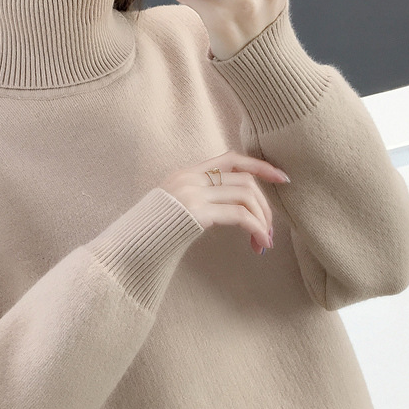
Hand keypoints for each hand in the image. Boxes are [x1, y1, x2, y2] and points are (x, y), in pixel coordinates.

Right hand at [158, 149, 290, 253]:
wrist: (126, 250)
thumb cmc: (149, 236)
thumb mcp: (171, 209)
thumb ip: (195, 200)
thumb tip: (225, 207)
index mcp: (185, 174)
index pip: (231, 158)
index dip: (260, 165)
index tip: (282, 178)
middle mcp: (189, 179)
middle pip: (244, 179)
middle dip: (264, 205)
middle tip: (270, 230)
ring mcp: (192, 194)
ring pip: (246, 195)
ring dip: (262, 219)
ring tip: (265, 241)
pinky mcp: (196, 213)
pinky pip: (239, 215)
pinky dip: (255, 228)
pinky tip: (259, 244)